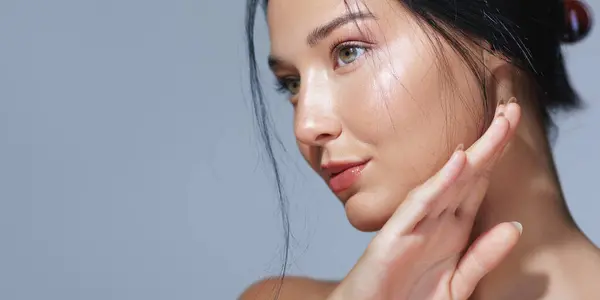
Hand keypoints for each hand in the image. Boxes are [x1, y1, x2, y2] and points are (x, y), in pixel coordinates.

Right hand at [328, 98, 522, 299]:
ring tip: (498, 125)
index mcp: (451, 229)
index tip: (515, 126)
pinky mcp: (393, 237)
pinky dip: (439, 183)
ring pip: (448, 182)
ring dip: (475, 154)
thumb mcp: (457, 284)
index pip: (478, 184)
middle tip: (513, 109)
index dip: (498, 156)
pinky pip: (420, 206)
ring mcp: (413, 225)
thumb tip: (516, 227)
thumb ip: (482, 257)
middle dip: (492, 142)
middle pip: (467, 175)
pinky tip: (458, 162)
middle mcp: (434, 220)